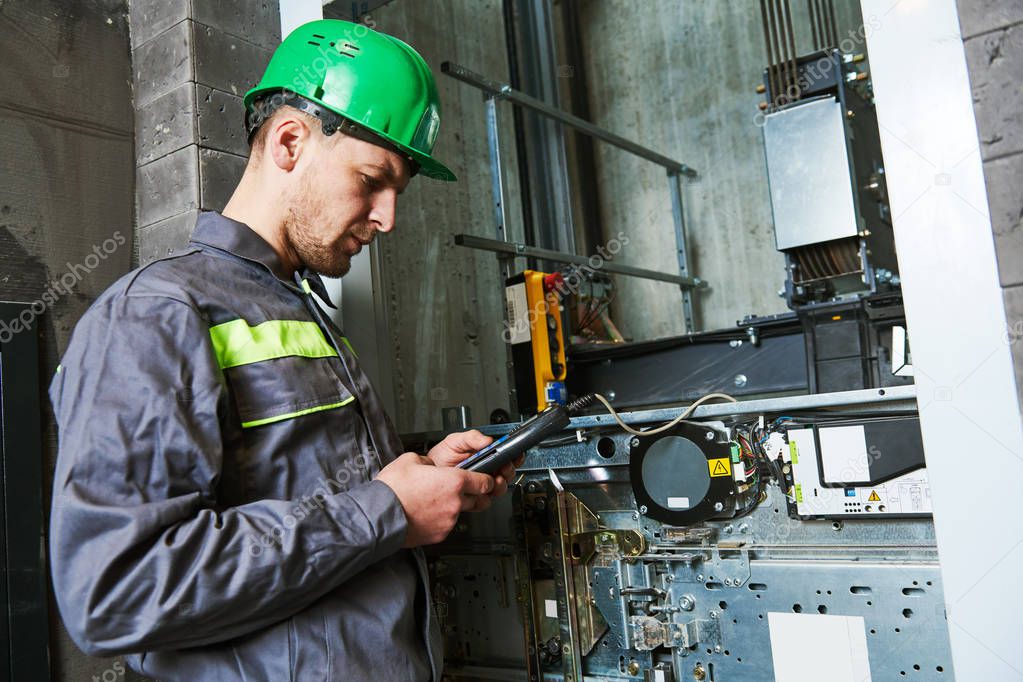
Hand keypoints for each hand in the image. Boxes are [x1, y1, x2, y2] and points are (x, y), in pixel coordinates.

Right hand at [375, 452, 495, 546]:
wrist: (379, 516)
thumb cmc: (393, 490)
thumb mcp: (411, 460)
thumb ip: (428, 461)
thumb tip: (430, 465)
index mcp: (454, 481)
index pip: (485, 481)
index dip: (486, 479)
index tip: (483, 479)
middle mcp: (456, 502)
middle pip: (479, 499)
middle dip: (473, 494)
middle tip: (460, 489)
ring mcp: (449, 520)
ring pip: (461, 512)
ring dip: (454, 507)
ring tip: (435, 501)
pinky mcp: (440, 534)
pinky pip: (447, 525)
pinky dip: (441, 519)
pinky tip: (427, 513)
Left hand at [427, 429, 522, 498]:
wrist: (427, 473)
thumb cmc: (441, 457)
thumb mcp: (456, 441)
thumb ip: (472, 437)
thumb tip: (488, 440)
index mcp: (485, 455)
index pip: (506, 455)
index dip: (513, 456)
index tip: (513, 456)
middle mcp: (486, 471)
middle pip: (507, 473)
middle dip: (507, 471)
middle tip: (502, 469)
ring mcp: (481, 485)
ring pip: (499, 488)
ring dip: (499, 485)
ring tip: (492, 480)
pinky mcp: (474, 498)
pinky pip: (485, 501)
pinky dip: (485, 497)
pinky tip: (479, 490)